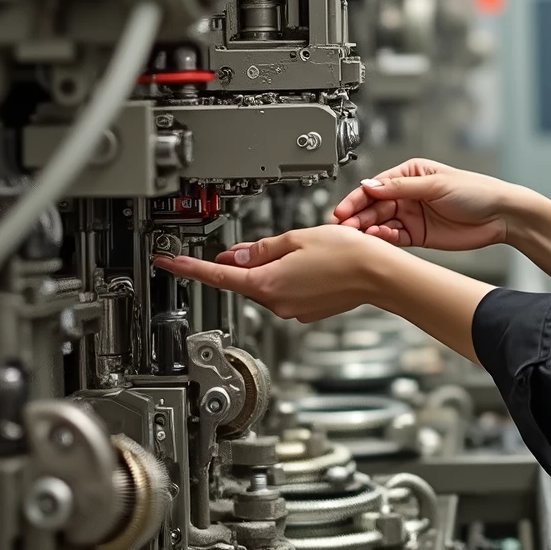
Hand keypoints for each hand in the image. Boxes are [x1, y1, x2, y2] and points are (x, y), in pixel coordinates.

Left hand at [154, 224, 382, 322]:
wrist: (380, 275)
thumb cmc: (346, 255)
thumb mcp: (296, 238)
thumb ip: (261, 248)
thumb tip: (237, 257)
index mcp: (267, 283)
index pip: (217, 275)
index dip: (189, 268)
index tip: (170, 263)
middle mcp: (278, 302)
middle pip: (246, 279)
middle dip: (245, 261)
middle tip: (260, 244)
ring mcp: (294, 310)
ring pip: (269, 284)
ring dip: (274, 267)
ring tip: (302, 250)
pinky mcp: (308, 311)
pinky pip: (288, 291)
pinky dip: (290, 277)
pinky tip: (310, 264)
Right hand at [333, 158, 509, 251]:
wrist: (500, 216)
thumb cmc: (476, 191)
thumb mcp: (436, 185)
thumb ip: (402, 187)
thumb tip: (371, 186)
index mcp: (410, 174)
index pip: (376, 186)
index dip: (358, 198)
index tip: (344, 210)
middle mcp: (407, 194)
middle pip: (374, 206)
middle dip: (358, 217)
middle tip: (346, 227)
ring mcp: (412, 215)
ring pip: (381, 223)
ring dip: (369, 230)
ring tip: (362, 236)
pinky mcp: (418, 235)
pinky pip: (395, 238)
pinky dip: (385, 240)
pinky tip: (379, 240)